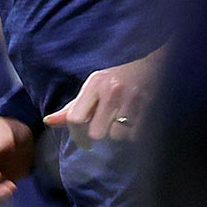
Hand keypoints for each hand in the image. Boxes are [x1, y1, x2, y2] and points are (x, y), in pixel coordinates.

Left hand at [46, 50, 161, 143]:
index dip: (78, 135)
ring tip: (126, 120)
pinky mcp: (150, 107)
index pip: (76, 119)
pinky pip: (136, 136)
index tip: (85, 142)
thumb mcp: (95, 87)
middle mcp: (112, 90)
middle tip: (108, 126)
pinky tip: (138, 121)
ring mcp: (133, 99)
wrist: (158, 64)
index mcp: (95, 83)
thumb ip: (73, 107)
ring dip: (120, 134)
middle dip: (102, 133)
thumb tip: (48, 121)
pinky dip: (135, 134)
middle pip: (96, 133)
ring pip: (117, 136)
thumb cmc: (120, 79)